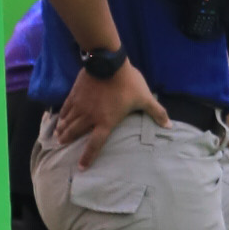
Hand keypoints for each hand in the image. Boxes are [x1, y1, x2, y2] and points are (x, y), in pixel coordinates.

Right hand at [49, 57, 168, 168]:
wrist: (108, 62)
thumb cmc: (128, 82)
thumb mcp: (145, 98)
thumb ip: (156, 112)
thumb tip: (169, 126)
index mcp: (106, 121)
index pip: (95, 144)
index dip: (88, 157)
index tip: (81, 167)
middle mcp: (90, 117)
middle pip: (75, 132)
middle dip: (68, 140)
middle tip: (61, 144)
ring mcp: (80, 105)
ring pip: (68, 121)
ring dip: (62, 129)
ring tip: (58, 135)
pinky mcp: (74, 94)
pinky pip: (66, 108)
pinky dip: (62, 115)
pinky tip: (59, 118)